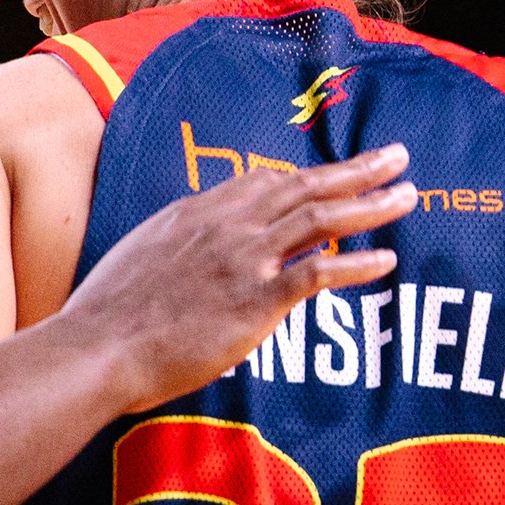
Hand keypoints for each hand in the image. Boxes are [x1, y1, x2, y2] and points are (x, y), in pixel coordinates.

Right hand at [66, 144, 417, 409]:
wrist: (95, 348)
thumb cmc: (107, 316)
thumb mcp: (140, 257)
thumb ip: (174, 246)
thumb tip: (188, 255)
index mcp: (197, 212)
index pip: (264, 180)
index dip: (305, 177)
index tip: (333, 176)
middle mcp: (226, 225)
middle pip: (305, 184)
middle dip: (357, 169)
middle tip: (397, 156)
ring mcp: (243, 259)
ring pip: (322, 216)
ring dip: (372, 203)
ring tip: (409, 194)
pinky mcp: (254, 300)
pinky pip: (319, 271)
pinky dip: (357, 263)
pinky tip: (387, 261)